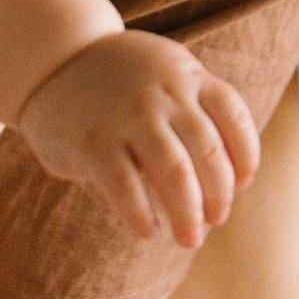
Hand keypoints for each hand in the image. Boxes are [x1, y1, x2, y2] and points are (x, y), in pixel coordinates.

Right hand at [16, 30, 260, 249]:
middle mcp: (163, 94)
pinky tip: (148, 231)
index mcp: (187, 76)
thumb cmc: (121, 83)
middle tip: (215, 219)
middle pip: (209, 154)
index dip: (246, 156)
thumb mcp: (165, 77)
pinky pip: (127, 188)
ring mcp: (127, 116)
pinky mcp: (93, 142)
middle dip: (219, 195)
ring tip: (189, 238)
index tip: (242, 184)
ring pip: (175, 175)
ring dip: (188, 214)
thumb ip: (196, 112)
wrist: (52, 60)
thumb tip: (230, 182)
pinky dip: (141, 216)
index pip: (234, 117)